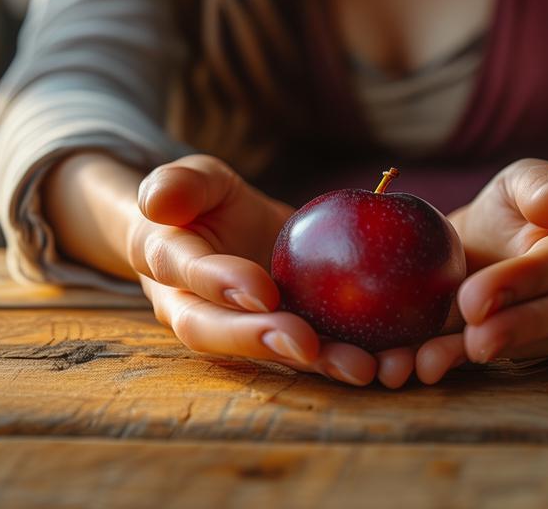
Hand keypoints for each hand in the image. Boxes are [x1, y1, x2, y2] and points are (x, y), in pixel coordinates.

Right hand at [130, 155, 376, 384]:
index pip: (188, 276)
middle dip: (263, 341)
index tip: (261, 291)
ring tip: (361, 368)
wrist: (218, 228)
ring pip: (269, 352)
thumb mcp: (192, 179)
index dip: (221, 285)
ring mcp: (241, 327)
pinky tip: (390, 359)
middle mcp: (196, 308)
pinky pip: (312, 348)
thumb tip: (156, 202)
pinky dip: (348, 355)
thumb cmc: (200, 200)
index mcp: (167, 265)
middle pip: (222, 333)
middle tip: (306, 346)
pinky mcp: (284, 332)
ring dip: (316, 363)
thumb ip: (177, 185)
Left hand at [411, 159, 547, 384]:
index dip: (525, 281)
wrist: (506, 238)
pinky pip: (482, 356)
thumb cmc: (524, 204)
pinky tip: (410, 365)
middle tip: (474, 342)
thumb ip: (544, 184)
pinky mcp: (505, 343)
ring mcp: (544, 327)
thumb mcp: (528, 179)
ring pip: (522, 348)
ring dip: (472, 357)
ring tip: (428, 363)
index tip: (477, 297)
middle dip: (514, 332)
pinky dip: (445, 362)